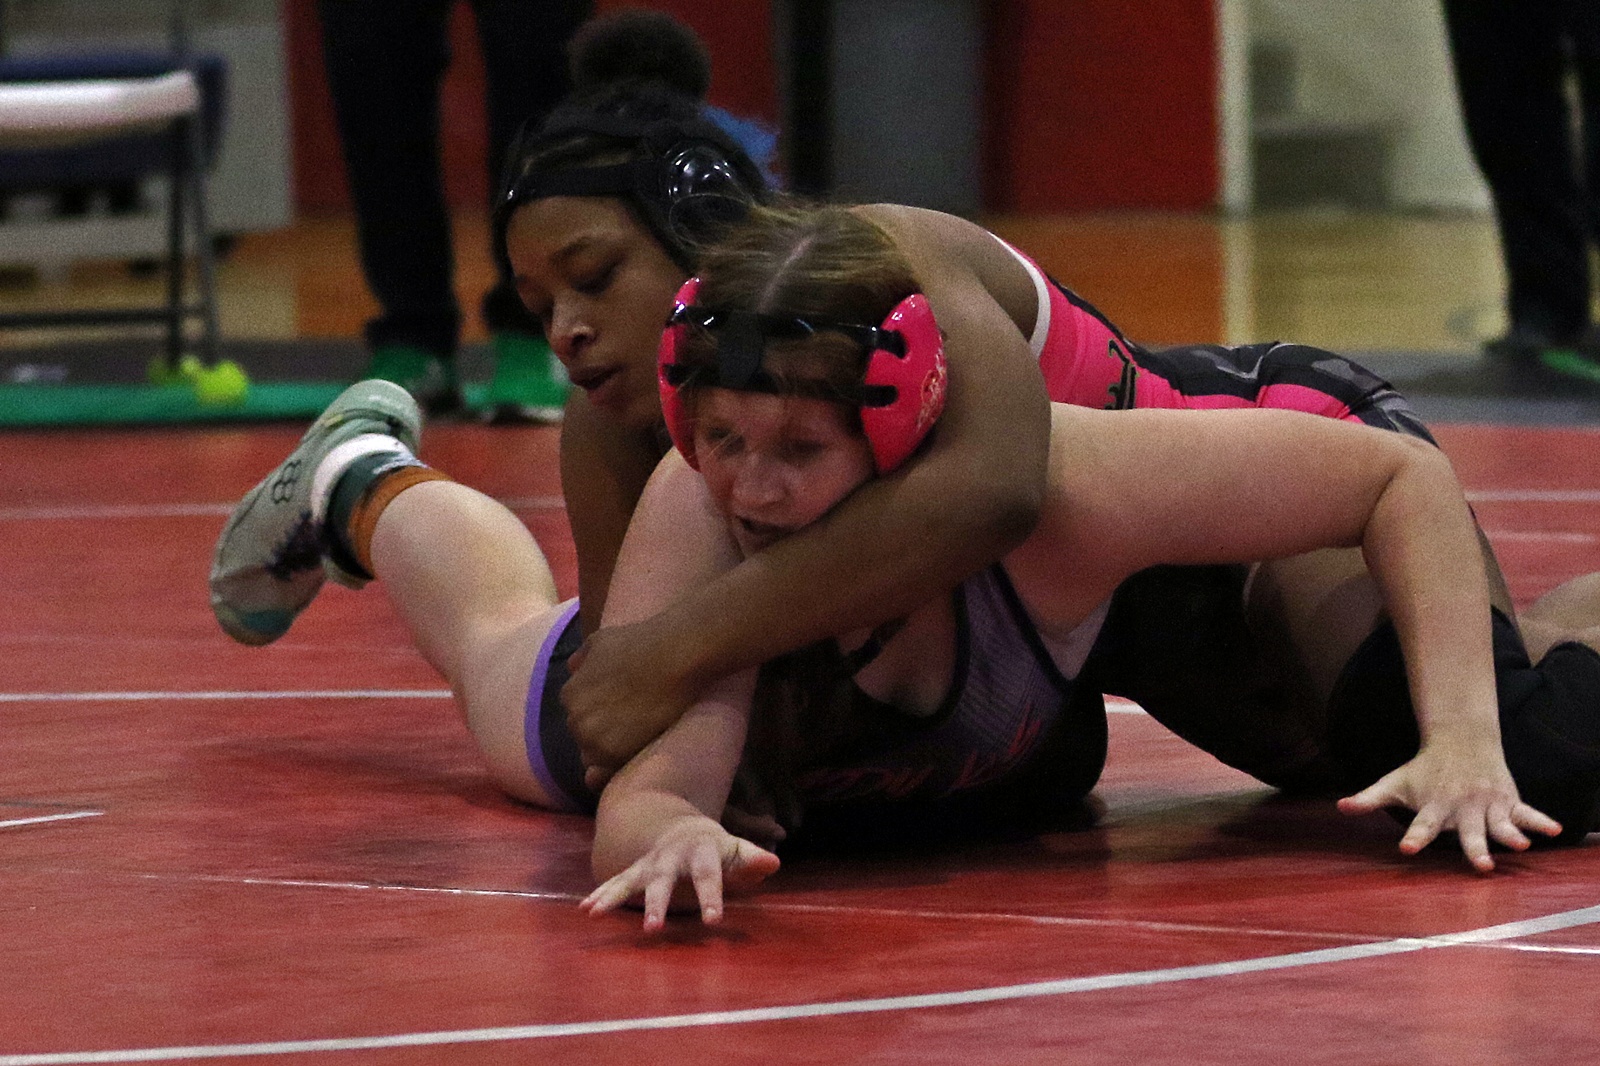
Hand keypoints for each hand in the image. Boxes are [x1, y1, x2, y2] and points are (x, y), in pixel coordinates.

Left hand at [562, 619, 698, 787]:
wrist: (674, 658)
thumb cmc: (639, 644)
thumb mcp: (599, 641)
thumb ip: (581, 660)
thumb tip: (574, 670)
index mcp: (569, 695)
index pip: (577, 712)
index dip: (597, 709)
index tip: (617, 704)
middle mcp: (575, 720)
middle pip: (584, 734)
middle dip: (601, 728)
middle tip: (629, 716)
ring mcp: (594, 740)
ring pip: (595, 755)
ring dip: (610, 745)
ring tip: (636, 730)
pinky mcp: (617, 755)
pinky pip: (611, 767)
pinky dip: (621, 758)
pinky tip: (640, 740)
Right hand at [580, 815, 780, 930]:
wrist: (684, 827)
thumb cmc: (717, 848)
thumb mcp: (735, 850)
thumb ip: (751, 859)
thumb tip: (772, 864)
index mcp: (701, 850)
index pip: (708, 875)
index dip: (711, 897)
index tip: (713, 921)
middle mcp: (671, 857)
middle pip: (664, 881)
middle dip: (657, 904)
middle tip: (653, 929)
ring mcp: (649, 864)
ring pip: (631, 881)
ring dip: (614, 898)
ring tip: (596, 914)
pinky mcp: (635, 872)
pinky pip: (616, 884)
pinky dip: (600, 895)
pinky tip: (586, 911)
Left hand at [1337, 741, 1561, 870]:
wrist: (1461, 740)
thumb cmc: (1423, 769)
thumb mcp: (1394, 783)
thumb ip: (1369, 798)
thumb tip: (1339, 807)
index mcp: (1434, 807)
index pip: (1421, 825)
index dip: (1414, 836)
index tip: (1407, 849)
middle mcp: (1463, 808)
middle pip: (1468, 832)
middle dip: (1474, 848)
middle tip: (1481, 866)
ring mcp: (1488, 804)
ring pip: (1501, 823)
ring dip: (1511, 834)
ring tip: (1520, 846)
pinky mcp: (1508, 800)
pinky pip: (1527, 812)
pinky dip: (1541, 821)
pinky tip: (1556, 831)